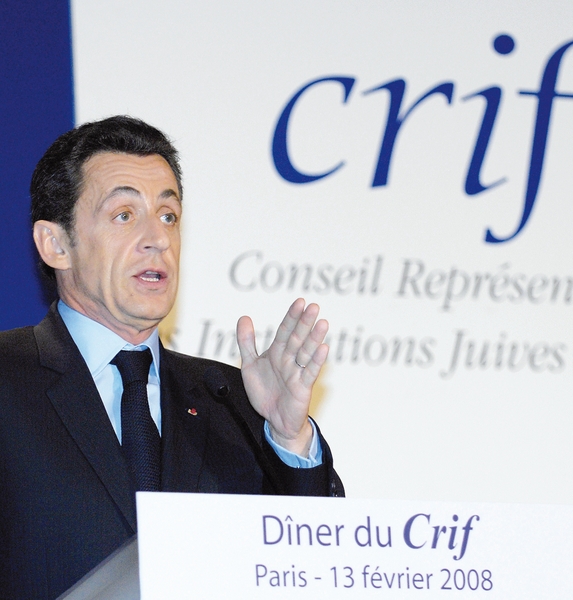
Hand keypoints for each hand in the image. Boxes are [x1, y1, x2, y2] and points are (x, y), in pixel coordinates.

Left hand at [236, 298, 328, 455]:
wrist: (273, 420)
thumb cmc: (264, 392)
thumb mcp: (250, 365)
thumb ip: (247, 342)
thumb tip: (244, 317)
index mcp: (277, 352)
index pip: (285, 331)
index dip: (292, 317)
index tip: (300, 301)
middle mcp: (288, 360)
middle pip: (297, 338)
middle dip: (304, 323)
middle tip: (314, 306)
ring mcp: (297, 372)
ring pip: (306, 352)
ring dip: (314, 338)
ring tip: (323, 323)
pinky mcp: (303, 387)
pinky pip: (310, 372)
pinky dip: (316, 361)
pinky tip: (324, 348)